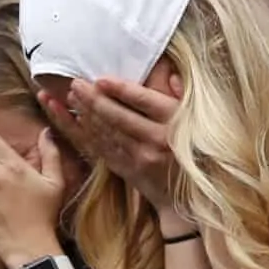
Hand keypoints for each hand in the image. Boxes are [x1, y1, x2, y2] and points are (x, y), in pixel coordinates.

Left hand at [57, 75, 181, 213]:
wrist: (190, 194)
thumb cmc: (194, 151)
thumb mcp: (196, 120)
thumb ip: (182, 95)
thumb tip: (169, 73)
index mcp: (174, 122)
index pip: (143, 99)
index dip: (119, 88)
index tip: (100, 79)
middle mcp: (157, 140)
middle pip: (118, 115)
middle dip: (93, 99)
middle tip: (76, 84)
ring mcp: (141, 158)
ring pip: (108, 132)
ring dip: (86, 114)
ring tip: (71, 98)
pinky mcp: (129, 171)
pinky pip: (105, 150)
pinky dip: (89, 135)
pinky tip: (76, 122)